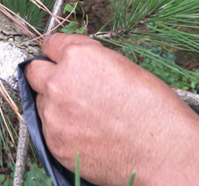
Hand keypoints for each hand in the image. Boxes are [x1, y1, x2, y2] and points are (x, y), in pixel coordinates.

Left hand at [25, 33, 198, 185]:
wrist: (165, 153)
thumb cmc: (153, 108)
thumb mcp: (121, 66)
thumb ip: (88, 61)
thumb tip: (74, 62)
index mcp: (77, 57)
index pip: (50, 44)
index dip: (57, 51)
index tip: (60, 58)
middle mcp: (58, 82)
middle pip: (34, 71)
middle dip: (47, 74)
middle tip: (65, 85)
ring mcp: (53, 114)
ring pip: (41, 101)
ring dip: (55, 103)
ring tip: (85, 115)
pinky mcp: (54, 142)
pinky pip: (48, 128)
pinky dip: (61, 128)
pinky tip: (86, 132)